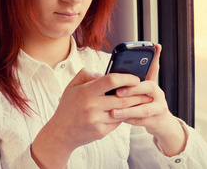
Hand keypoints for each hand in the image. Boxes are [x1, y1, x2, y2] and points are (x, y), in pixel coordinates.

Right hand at [31, 68, 149, 167]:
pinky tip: (126, 113)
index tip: (135, 78)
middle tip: (146, 91)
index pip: (110, 81)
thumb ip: (86, 74)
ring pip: (122, 112)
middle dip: (137, 95)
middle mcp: (91, 106)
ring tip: (142, 101)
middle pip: (122, 99)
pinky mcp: (100, 132)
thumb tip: (103, 73)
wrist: (60, 133)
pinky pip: (117, 123)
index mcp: (86, 92)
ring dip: (133, 107)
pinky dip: (122, 117)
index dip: (126, 78)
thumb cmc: (68, 106)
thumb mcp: (71, 86)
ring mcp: (96, 120)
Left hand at [110, 44, 186, 155]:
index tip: (151, 49)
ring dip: (128, 110)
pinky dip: (129, 120)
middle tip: (117, 92)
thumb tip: (104, 74)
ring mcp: (159, 108)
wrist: (160, 123)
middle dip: (133, 89)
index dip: (155, 58)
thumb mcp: (139, 90)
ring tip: (113, 112)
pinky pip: (142, 121)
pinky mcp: (156, 122)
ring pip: (145, 109)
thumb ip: (127, 82)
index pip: (154, 68)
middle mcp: (158, 93)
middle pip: (149, 87)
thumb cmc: (142, 103)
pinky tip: (118, 120)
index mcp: (152, 83)